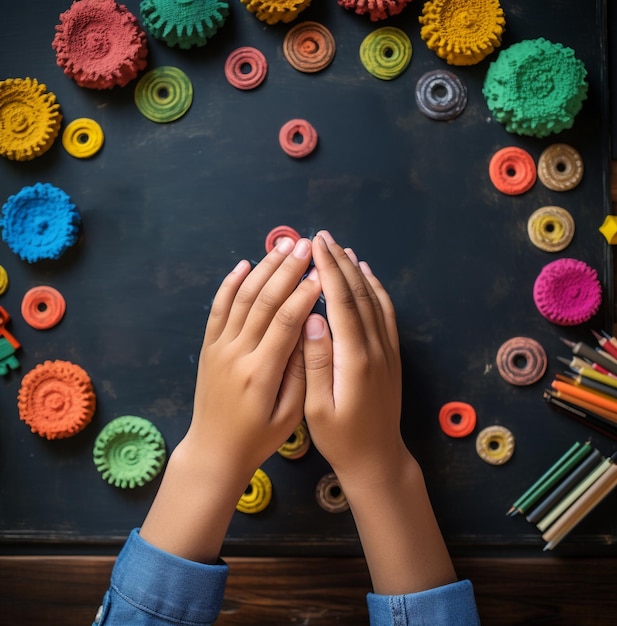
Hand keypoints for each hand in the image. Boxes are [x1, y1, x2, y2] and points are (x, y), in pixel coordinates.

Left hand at [140, 237, 320, 562]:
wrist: (213, 450)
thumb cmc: (258, 437)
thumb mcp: (289, 416)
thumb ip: (299, 373)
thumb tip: (310, 331)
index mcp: (260, 372)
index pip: (285, 322)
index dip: (304, 294)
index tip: (321, 273)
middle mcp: (236, 353)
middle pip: (263, 301)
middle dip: (286, 270)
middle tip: (306, 245)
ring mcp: (218, 347)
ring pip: (241, 298)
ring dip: (263, 269)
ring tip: (283, 245)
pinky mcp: (208, 346)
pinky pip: (217, 309)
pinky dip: (229, 284)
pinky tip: (243, 264)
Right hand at [302, 232, 455, 594]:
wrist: (379, 459)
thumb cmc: (341, 439)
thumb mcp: (318, 409)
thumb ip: (316, 363)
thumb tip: (311, 319)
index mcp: (355, 359)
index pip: (341, 302)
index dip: (327, 270)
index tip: (314, 246)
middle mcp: (376, 347)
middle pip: (359, 293)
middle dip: (340, 262)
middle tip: (322, 236)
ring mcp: (388, 350)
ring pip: (375, 299)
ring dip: (358, 271)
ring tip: (341, 249)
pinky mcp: (392, 355)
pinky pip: (386, 314)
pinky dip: (377, 290)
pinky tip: (367, 277)